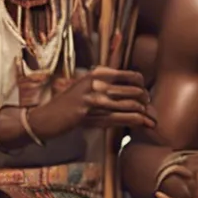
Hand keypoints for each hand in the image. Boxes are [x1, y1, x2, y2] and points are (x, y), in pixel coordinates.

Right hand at [33, 33, 153, 138]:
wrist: (46, 118)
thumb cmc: (68, 106)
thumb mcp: (86, 89)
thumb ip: (106, 86)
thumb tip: (131, 90)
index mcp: (98, 73)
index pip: (132, 76)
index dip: (142, 87)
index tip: (145, 98)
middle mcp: (97, 81)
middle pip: (135, 90)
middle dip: (147, 103)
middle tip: (151, 113)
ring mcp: (93, 96)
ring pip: (131, 104)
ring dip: (145, 114)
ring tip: (152, 122)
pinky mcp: (90, 112)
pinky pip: (120, 116)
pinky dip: (135, 121)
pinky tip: (143, 124)